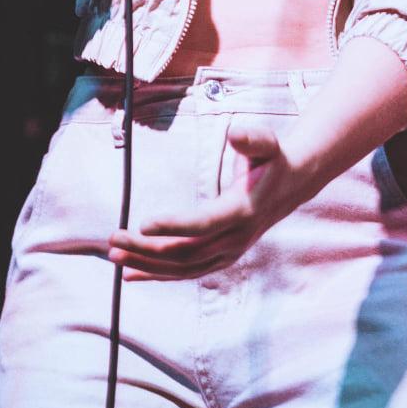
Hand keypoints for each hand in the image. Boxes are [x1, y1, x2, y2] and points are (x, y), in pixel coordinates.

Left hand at [107, 123, 307, 278]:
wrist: (292, 184)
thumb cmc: (272, 158)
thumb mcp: (266, 143)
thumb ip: (250, 138)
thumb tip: (235, 133)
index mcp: (243, 211)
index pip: (203, 224)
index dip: (173, 226)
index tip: (143, 223)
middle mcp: (236, 238)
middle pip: (186, 251)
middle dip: (147, 248)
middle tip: (114, 239)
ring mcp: (229, 253)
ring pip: (183, 267)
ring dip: (146, 264)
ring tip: (115, 256)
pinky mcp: (221, 258)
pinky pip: (186, 271)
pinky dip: (158, 274)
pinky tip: (132, 274)